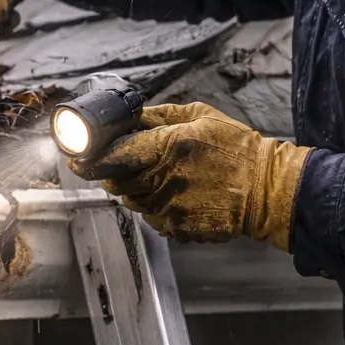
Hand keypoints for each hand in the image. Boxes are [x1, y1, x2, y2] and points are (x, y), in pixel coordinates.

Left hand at [69, 103, 311, 250]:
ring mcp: (168, 208)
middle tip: (126, 165)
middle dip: (113, 173)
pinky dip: (156, 208)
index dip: (88, 158)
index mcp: (167, 147)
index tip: (77, 156)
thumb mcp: (201, 117)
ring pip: (131, 201)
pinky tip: (179, 196)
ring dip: (136, 189)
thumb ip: (160, 116)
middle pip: (114, 181)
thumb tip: (128, 117)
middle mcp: (163, 179)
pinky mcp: (176, 229)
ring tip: (163, 178)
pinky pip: (150, 218)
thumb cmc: (237, 150)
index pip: (112, 155)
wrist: (267, 190)